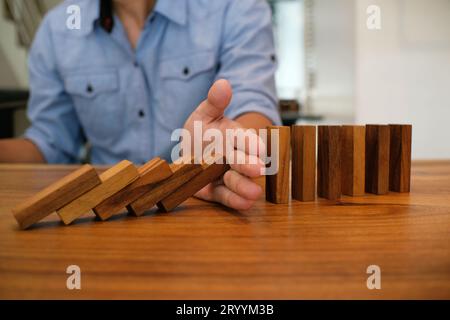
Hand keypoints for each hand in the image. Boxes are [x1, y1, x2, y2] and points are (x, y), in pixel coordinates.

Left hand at [183, 79, 265, 209]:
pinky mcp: (217, 192)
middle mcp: (235, 158)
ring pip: (238, 182)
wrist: (186, 155)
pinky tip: (245, 203)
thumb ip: (214, 102)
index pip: (247, 139)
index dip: (252, 144)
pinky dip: (236, 201)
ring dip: (245, 187)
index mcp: (235, 137)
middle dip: (249, 165)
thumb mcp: (204, 115)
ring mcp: (227, 176)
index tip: (258, 148)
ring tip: (253, 192)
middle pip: (244, 162)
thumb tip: (223, 83)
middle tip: (257, 169)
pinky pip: (227, 198)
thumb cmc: (200, 133)